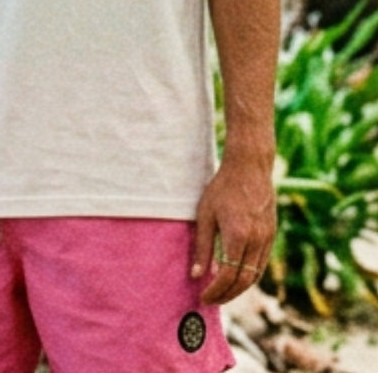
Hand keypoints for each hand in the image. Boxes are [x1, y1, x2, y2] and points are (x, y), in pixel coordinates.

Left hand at [191, 156, 275, 304]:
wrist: (249, 169)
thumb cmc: (221, 189)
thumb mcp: (205, 214)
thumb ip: (202, 246)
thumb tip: (197, 275)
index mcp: (237, 236)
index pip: (227, 275)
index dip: (215, 290)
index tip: (203, 297)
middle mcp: (256, 242)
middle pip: (243, 281)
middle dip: (227, 295)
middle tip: (211, 300)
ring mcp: (267, 239)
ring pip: (255, 275)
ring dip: (239, 288)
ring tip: (221, 292)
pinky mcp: (272, 235)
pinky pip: (261, 264)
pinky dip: (248, 275)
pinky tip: (235, 275)